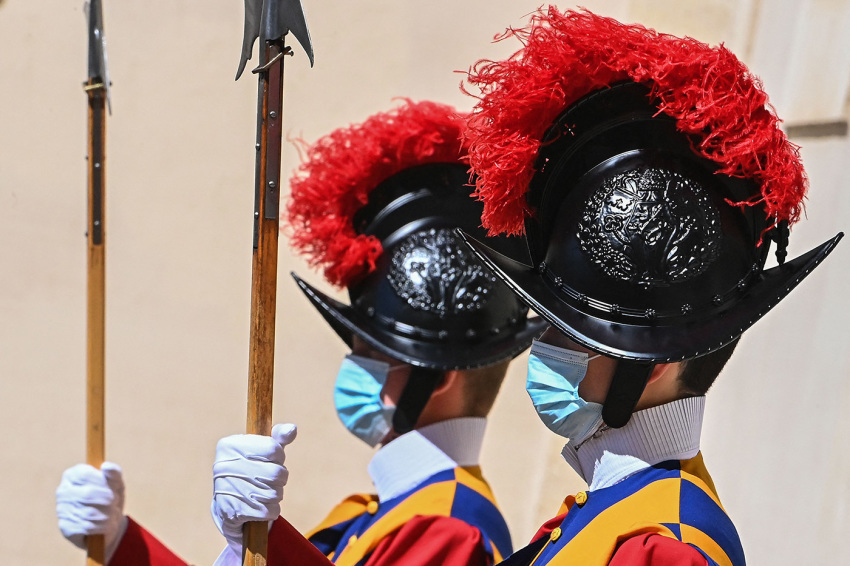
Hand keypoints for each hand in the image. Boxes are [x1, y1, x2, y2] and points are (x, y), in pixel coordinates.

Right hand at [56, 462, 127, 556]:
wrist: (109, 523)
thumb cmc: (111, 498)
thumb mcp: (116, 483)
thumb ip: (114, 472)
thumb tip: (106, 466)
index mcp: (72, 475)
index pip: (85, 475)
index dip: (103, 482)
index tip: (114, 488)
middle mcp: (63, 491)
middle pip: (88, 494)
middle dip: (108, 499)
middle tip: (115, 502)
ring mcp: (62, 510)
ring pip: (89, 512)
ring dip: (108, 514)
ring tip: (112, 513)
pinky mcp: (65, 528)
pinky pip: (87, 527)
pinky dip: (102, 526)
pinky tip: (105, 524)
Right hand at [211, 423, 296, 556]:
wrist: (226, 505)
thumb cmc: (249, 470)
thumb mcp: (261, 450)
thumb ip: (277, 438)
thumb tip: (292, 429)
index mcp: (229, 445)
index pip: (272, 448)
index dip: (278, 456)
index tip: (272, 460)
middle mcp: (224, 466)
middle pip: (276, 473)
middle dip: (279, 478)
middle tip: (271, 479)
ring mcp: (226, 489)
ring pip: (274, 493)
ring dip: (276, 494)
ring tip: (265, 492)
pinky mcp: (232, 512)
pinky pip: (268, 511)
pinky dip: (271, 510)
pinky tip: (261, 506)